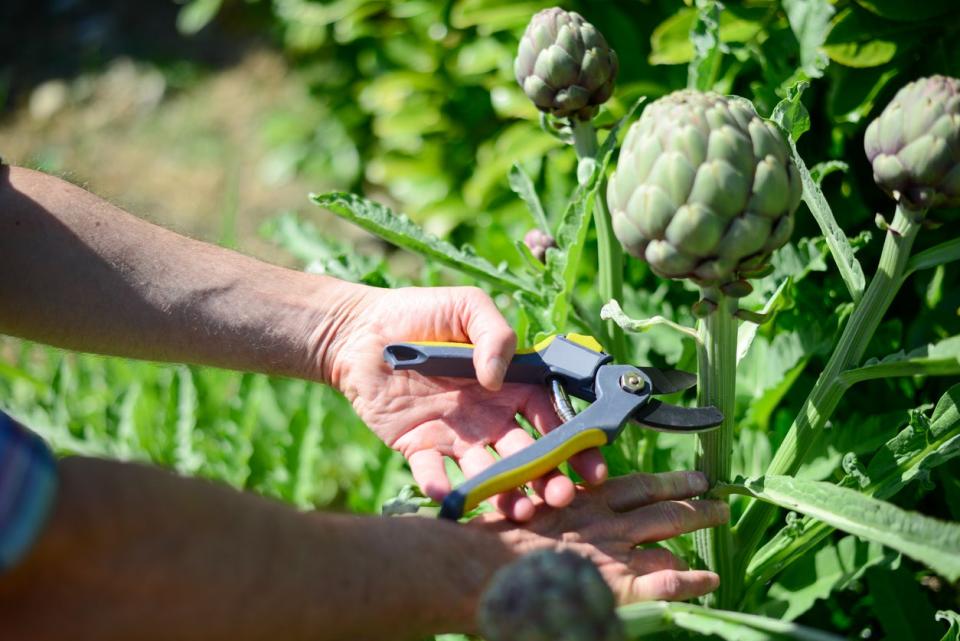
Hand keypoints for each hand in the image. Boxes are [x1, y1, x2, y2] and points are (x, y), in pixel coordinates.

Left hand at [328, 285, 606, 520]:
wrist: (359, 331)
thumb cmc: (419, 313)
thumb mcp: (467, 307)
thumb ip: (496, 334)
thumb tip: (498, 379)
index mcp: (510, 385)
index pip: (551, 419)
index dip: (574, 443)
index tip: (592, 467)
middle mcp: (489, 417)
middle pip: (527, 456)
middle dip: (547, 479)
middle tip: (559, 498)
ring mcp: (456, 436)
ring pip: (487, 474)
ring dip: (505, 494)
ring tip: (520, 511)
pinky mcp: (418, 447)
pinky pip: (433, 473)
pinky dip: (442, 486)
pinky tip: (450, 493)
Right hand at [475, 470, 727, 603]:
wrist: (480, 571)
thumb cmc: (490, 548)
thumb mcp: (520, 518)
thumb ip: (548, 511)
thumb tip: (565, 505)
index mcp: (581, 503)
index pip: (633, 487)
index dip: (663, 483)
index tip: (689, 480)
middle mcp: (604, 522)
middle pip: (658, 504)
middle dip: (689, 498)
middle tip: (716, 495)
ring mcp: (613, 551)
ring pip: (668, 527)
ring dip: (697, 519)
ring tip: (721, 515)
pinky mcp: (616, 583)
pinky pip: (664, 582)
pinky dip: (689, 581)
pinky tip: (710, 580)